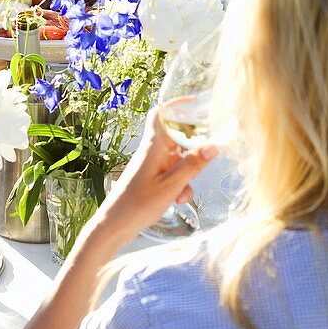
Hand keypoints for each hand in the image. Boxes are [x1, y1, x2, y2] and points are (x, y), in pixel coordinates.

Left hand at [101, 112, 216, 237]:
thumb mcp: (171, 186)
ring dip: (187, 173)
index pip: (161, 115)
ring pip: (178, 159)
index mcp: (153, 147)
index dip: (176, 105)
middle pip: (177, 137)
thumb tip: (213, 146)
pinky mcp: (152, 178)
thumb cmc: (138, 205)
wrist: (114, 226)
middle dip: (193, 149)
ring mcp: (151, 165)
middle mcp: (152, 152)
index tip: (195, 102)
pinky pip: (172, 173)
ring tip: (183, 193)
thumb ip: (192, 166)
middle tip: (204, 160)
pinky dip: (180, 184)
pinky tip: (177, 200)